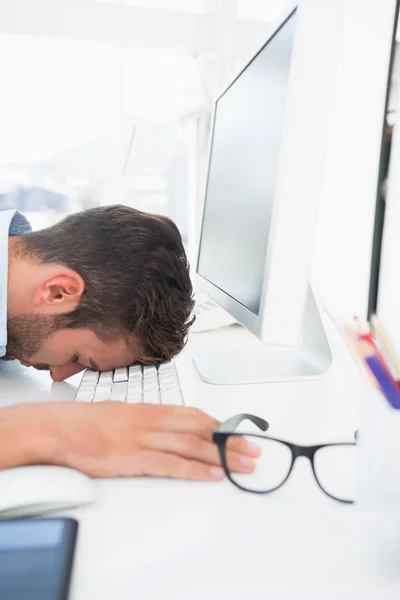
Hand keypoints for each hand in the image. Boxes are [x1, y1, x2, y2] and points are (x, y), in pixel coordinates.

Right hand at [3, 402, 260, 479]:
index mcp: (152, 409)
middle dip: (230, 440)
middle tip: (253, 450)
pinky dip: (196, 469)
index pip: (195, 416)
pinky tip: (213, 475)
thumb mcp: (125, 414)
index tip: (237, 433)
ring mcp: (146, 438)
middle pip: (201, 430)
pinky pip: (173, 464)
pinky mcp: (136, 458)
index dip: (220, 425)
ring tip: (244, 465)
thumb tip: (166, 428)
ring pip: (193, 445)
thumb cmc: (89, 422)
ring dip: (222, 455)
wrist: (62, 428)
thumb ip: (148, 420)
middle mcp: (154, 421)